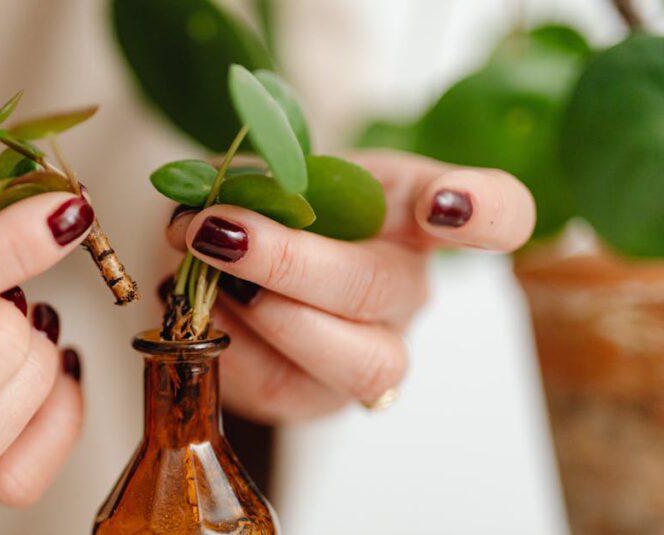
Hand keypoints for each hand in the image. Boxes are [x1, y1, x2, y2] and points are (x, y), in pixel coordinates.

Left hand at [165, 150, 535, 422]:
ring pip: (356, 360)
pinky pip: (283, 386)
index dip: (485, 212)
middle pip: (382, 289)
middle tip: (219, 230)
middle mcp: (409, 287)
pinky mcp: (319, 399)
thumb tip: (213, 210)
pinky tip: (200, 306)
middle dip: (290, 261)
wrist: (232, 259)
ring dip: (267, 313)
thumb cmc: (270, 206)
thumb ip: (256, 181)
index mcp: (414, 210)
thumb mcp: (272, 171)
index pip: (499, 213)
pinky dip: (230, 342)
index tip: (443, 204)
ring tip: (202, 271)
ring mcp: (375, 350)